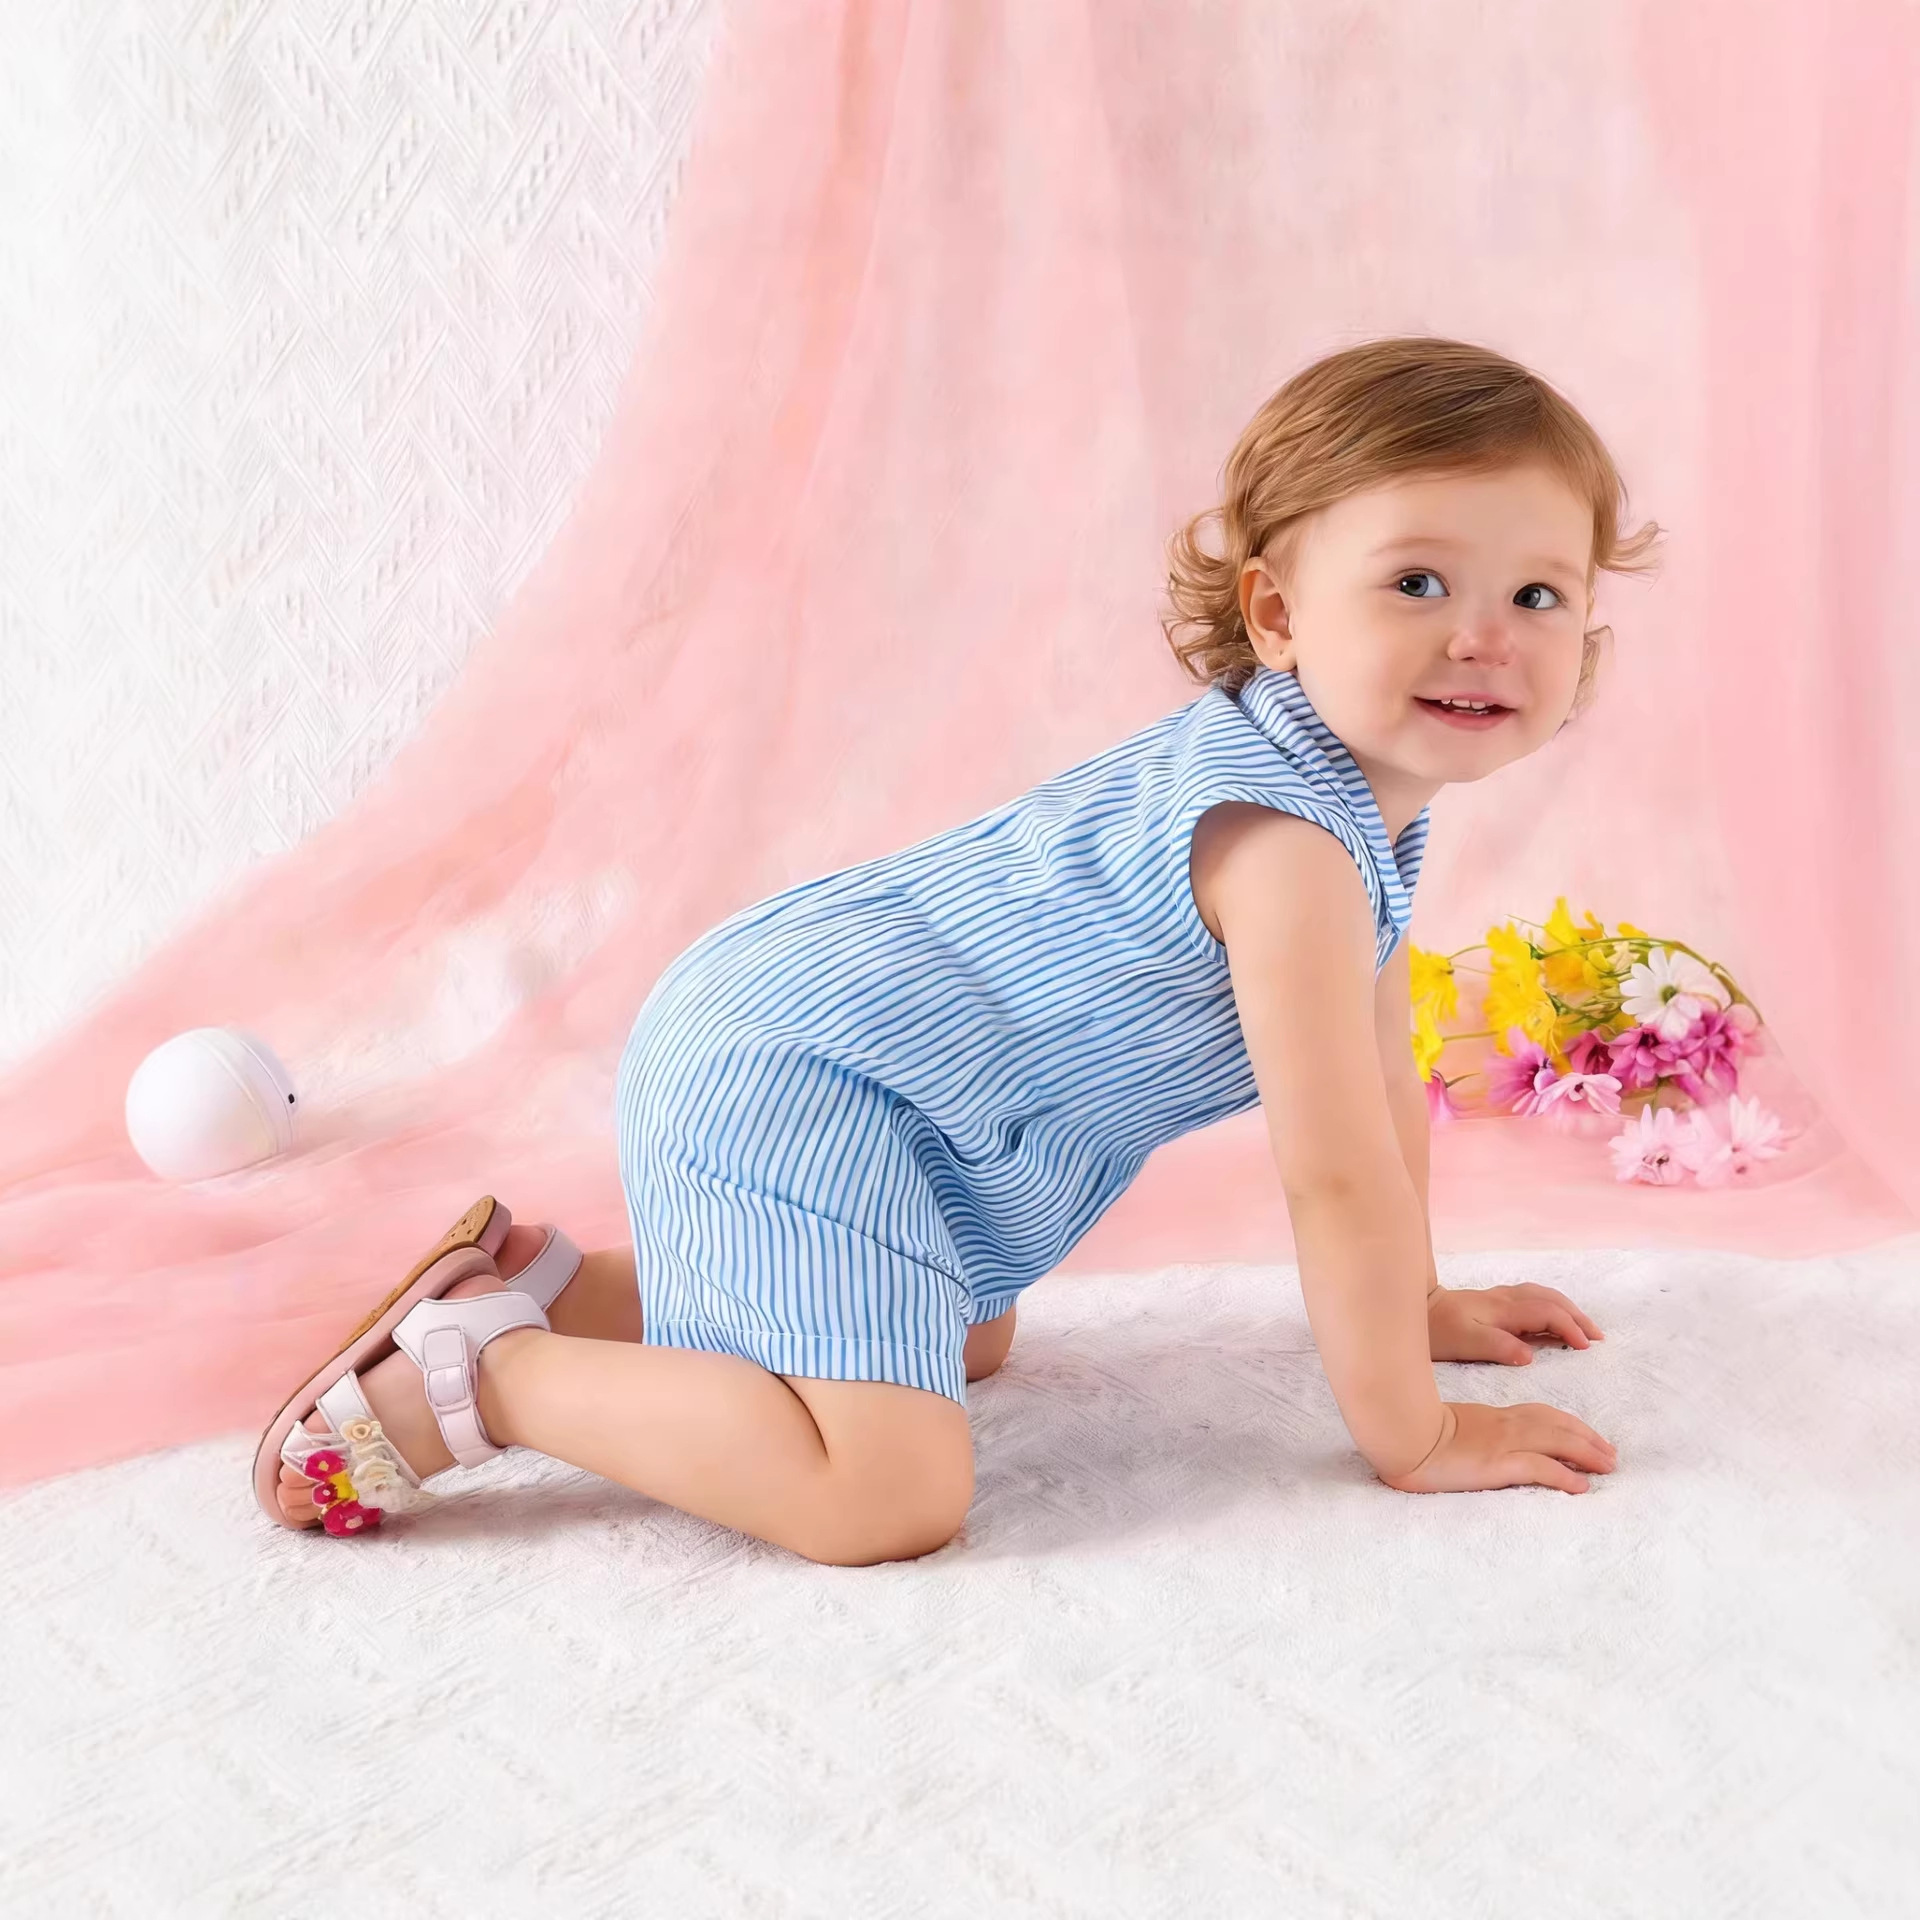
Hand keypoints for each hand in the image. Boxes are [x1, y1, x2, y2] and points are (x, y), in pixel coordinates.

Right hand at [1378, 1401, 1618, 1494]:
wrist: (1401, 1432)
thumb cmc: (1415, 1428)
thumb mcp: (1450, 1426)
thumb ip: (1471, 1432)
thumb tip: (1479, 1444)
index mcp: (1494, 1417)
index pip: (1542, 1415)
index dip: (1570, 1425)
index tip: (1590, 1436)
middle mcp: (1505, 1425)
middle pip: (1558, 1426)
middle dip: (1588, 1439)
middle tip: (1611, 1455)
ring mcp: (1503, 1443)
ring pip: (1558, 1443)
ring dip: (1587, 1454)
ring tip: (1607, 1467)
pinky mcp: (1498, 1464)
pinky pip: (1540, 1469)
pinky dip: (1564, 1476)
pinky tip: (1581, 1487)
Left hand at [1427, 1283, 1604, 1364]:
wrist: (1411, 1310)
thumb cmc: (1437, 1331)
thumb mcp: (1465, 1342)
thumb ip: (1498, 1347)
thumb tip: (1530, 1355)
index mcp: (1503, 1309)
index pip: (1548, 1313)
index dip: (1570, 1328)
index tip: (1586, 1347)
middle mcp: (1505, 1299)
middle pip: (1551, 1300)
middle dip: (1578, 1317)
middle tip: (1598, 1338)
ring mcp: (1499, 1298)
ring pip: (1543, 1296)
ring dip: (1567, 1309)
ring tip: (1584, 1329)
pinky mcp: (1492, 1302)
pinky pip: (1532, 1299)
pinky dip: (1551, 1307)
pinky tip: (1553, 1320)